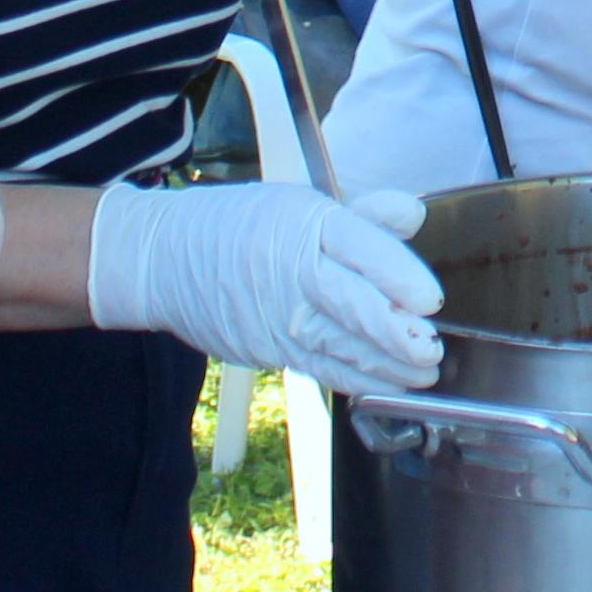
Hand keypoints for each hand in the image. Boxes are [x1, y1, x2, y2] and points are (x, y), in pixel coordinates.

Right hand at [92, 177, 444, 393]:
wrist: (162, 258)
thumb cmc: (242, 226)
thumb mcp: (300, 205)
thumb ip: (365, 216)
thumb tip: (414, 213)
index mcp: (304, 224)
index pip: (358, 245)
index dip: (396, 273)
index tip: (429, 298)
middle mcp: (291, 270)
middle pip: (349, 301)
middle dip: (393, 331)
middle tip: (429, 348)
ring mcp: (278, 315)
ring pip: (338, 343)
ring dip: (385, 364)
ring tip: (423, 373)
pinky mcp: (269, 348)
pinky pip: (319, 366)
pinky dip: (355, 379)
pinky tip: (387, 386)